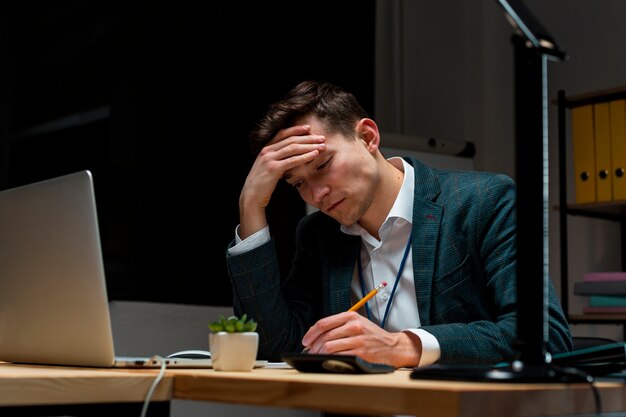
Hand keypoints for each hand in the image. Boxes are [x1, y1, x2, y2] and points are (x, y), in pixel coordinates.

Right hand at [238, 125, 324, 238]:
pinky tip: (314, 155)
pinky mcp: (273, 169)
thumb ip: (277, 159)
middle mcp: (267, 151)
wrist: (251, 196)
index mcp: (266, 149)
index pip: (282, 134)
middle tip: (321, 138)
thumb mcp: (268, 167)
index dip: (296, 129)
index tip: (308, 128)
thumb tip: (291, 156)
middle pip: (290, 140)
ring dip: (309, 146)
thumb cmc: (262, 183)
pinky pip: (292, 160)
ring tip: (321, 146)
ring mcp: (269, 159)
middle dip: (307, 138)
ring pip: (293, 148)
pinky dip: (305, 156)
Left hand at [301, 311, 421, 367]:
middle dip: (313, 346)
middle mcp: (354, 326)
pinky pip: (338, 356)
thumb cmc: (372, 336)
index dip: (311, 333)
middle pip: (324, 336)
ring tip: (318, 357)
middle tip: (310, 352)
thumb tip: (316, 336)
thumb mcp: (357, 323)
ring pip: (329, 346)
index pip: (324, 323)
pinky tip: (328, 360)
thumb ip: (339, 326)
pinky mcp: (360, 353)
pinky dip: (329, 359)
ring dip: (319, 354)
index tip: (305, 341)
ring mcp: (357, 339)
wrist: (392, 347)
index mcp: (350, 317)